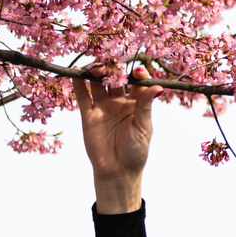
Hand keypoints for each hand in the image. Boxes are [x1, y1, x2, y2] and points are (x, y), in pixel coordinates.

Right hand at [71, 65, 163, 213]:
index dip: (136, 74)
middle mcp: (119, 101)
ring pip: (98, 83)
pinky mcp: (88, 114)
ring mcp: (103, 106)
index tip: (137, 71)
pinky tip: (77, 73)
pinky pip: (83, 95)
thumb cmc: (136, 151)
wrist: (117, 171)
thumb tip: (159, 87)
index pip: (137, 82)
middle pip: (115, 78)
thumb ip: (146, 105)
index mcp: (137, 103)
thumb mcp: (144, 127)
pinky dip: (79, 83)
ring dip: (96, 72)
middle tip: (111, 65)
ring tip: (96, 67)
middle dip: (113, 69)